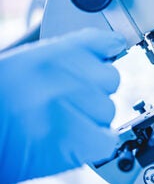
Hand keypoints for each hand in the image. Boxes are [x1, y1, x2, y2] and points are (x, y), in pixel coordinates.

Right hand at [0, 28, 125, 183]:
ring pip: (108, 110)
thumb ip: (68, 55)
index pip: (102, 41)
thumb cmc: (2, 97)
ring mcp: (63, 108)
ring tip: (65, 122)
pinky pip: (106, 139)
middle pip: (111, 79)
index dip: (111, 47)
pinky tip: (78, 140)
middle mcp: (57, 76)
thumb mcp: (29, 62)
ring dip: (92, 118)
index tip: (113, 49)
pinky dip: (97, 142)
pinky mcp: (68, 142)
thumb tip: (110, 48)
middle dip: (96, 90)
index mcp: (47, 53)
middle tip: (72, 99)